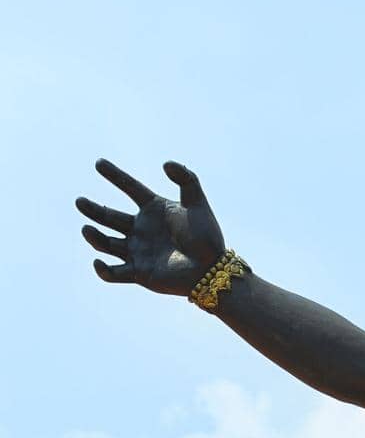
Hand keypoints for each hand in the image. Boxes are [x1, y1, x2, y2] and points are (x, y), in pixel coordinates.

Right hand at [76, 160, 224, 294]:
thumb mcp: (197, 203)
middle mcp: (141, 229)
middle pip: (110, 217)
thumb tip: (165, 163)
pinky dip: (103, 270)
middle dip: (94, 209)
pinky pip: (114, 274)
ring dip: (95, 238)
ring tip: (87, 229)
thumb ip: (186, 179)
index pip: (130, 188)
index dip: (115, 176)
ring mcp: (138, 251)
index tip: (99, 163)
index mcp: (153, 209)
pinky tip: (98, 262)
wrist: (211, 269)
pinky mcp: (139, 273)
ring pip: (107, 243)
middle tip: (80, 201)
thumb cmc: (207, 236)